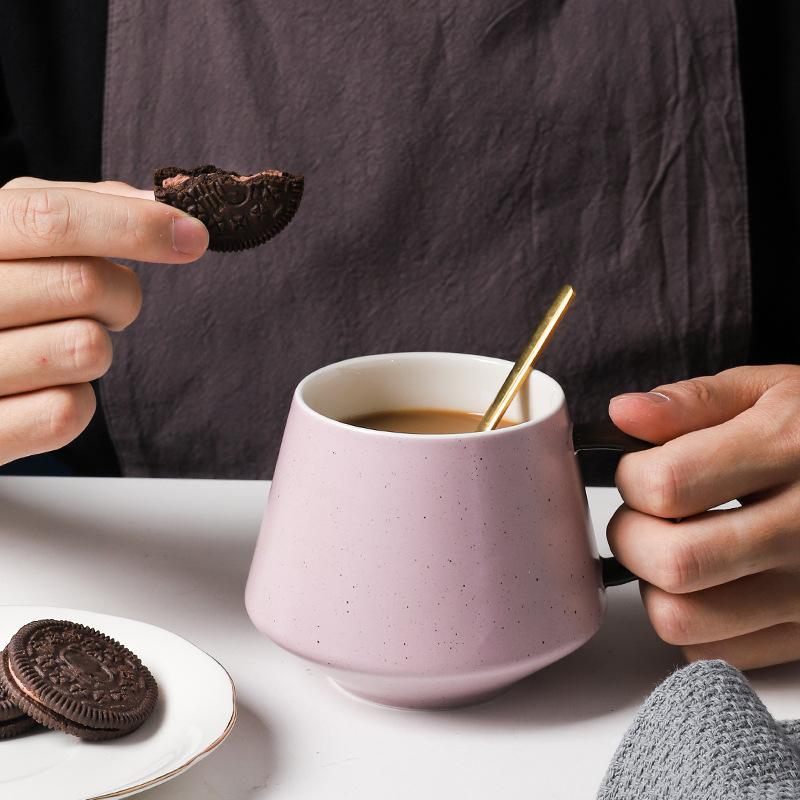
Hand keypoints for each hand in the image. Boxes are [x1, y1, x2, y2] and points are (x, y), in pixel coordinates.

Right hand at [0, 177, 208, 465]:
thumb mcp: (16, 233)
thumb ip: (82, 206)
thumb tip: (160, 201)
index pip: (51, 218)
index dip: (134, 225)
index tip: (195, 236)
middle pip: (85, 284)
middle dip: (122, 295)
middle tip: (104, 305)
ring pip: (87, 349)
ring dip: (96, 347)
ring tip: (59, 344)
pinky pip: (68, 411)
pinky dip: (74, 401)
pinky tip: (42, 388)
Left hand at [607, 365, 799, 668]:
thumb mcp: (770, 390)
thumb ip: (692, 401)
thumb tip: (622, 414)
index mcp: (788, 449)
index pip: (667, 485)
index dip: (631, 478)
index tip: (639, 471)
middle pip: (674, 562)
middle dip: (632, 538)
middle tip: (643, 517)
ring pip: (685, 620)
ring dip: (656, 587)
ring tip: (673, 549)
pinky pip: (718, 652)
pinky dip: (693, 622)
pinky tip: (710, 582)